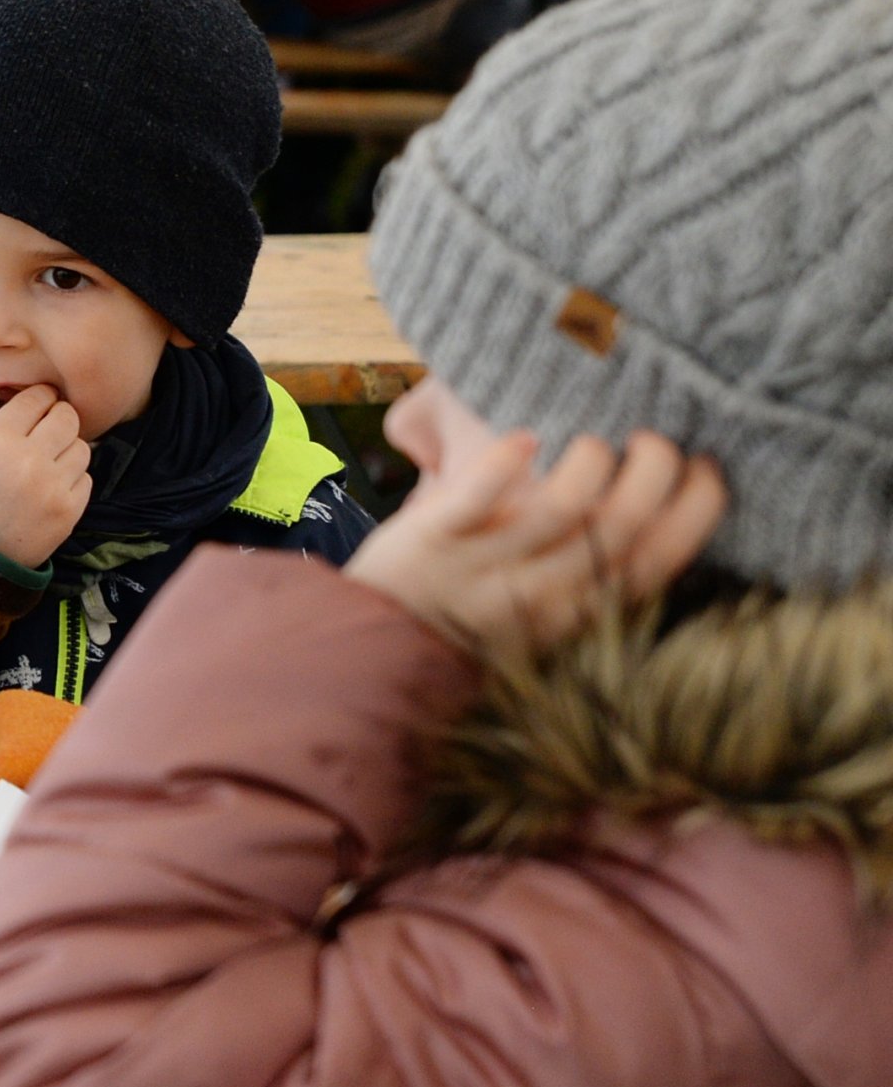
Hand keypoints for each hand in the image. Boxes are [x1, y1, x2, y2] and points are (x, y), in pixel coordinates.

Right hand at [0, 385, 91, 568]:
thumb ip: (0, 429)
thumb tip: (34, 412)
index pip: (36, 399)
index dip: (41, 397)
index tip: (42, 401)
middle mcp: (29, 460)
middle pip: (66, 418)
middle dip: (59, 417)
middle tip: (51, 426)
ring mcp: (53, 488)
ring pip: (82, 448)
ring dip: (68, 449)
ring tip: (51, 460)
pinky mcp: (69, 512)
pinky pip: (86, 479)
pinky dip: (72, 479)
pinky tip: (53, 486)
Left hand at [344, 430, 726, 665]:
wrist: (381, 648)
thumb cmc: (477, 617)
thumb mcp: (551, 612)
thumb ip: (596, 570)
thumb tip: (653, 507)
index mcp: (580, 611)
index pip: (659, 560)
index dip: (695, 509)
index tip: (706, 467)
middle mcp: (540, 594)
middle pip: (621, 527)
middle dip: (654, 473)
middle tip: (654, 440)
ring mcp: (485, 566)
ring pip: (560, 510)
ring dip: (590, 464)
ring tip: (596, 443)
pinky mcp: (434, 539)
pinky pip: (476, 498)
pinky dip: (505, 463)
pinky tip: (526, 439)